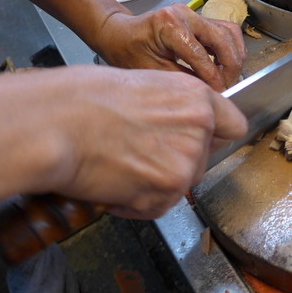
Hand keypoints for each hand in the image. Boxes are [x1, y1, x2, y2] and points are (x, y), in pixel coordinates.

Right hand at [0, 65, 246, 218]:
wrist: (57, 123)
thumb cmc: (86, 98)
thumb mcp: (145, 85)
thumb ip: (175, 109)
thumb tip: (179, 125)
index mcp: (197, 99)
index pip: (234, 125)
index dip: (216, 136)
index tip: (204, 141)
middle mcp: (200, 130)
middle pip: (204, 159)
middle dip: (178, 161)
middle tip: (141, 152)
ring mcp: (186, 163)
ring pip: (182, 184)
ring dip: (156, 183)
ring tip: (121, 164)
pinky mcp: (167, 191)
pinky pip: (159, 206)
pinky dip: (137, 203)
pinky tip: (114, 182)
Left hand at [91, 4, 246, 91]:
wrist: (119, 33)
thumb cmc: (127, 51)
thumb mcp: (152, 71)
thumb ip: (183, 80)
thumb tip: (210, 92)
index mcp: (170, 25)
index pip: (202, 56)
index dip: (214, 79)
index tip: (219, 95)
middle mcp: (185, 14)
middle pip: (223, 40)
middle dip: (230, 67)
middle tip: (227, 87)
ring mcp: (194, 14)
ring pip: (229, 33)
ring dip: (234, 57)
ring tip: (228, 77)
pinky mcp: (199, 19)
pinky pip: (225, 31)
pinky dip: (230, 49)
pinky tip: (225, 65)